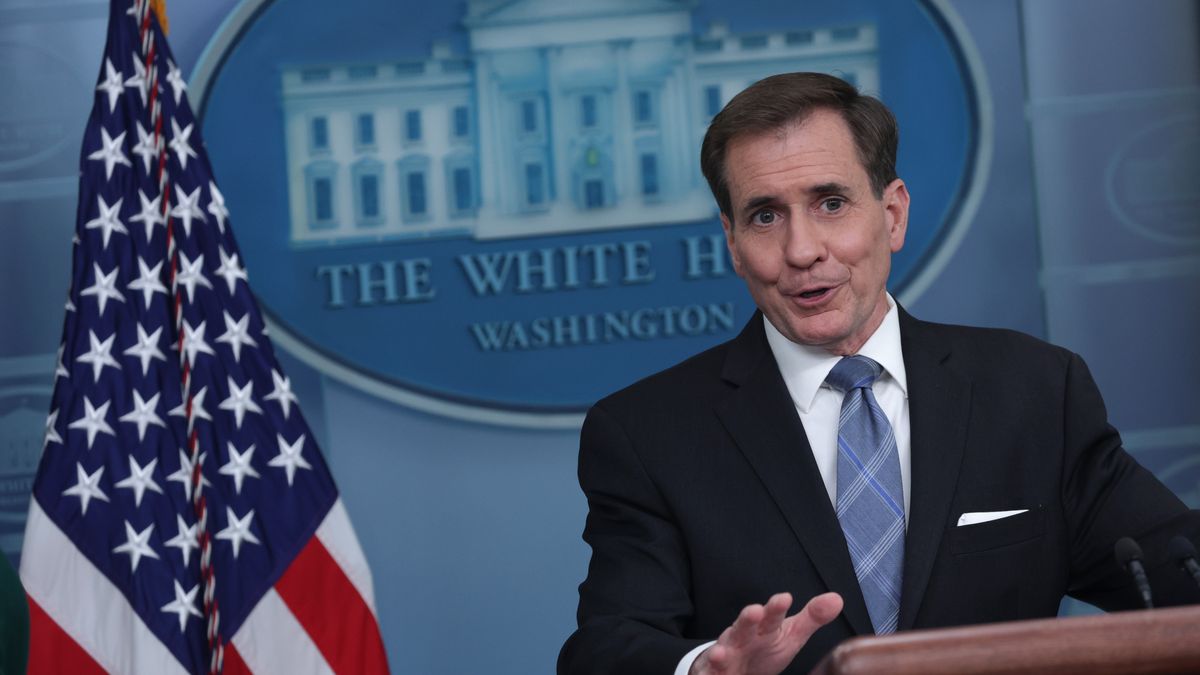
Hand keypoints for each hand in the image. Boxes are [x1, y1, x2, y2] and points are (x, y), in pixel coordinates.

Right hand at [689, 592, 842, 674]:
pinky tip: (711, 673)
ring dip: (721, 652)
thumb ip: (812, 618)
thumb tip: (836, 599)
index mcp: (764, 628)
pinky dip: (709, 673)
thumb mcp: (790, 634)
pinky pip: (709, 673)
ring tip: (720, 653)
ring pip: (722, 651)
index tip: (784, 599)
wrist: (735, 666)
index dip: (776, 608)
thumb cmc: (764, 647)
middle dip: (747, 620)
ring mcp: (727, 654)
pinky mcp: (714, 672)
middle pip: (744, 627)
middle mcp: (743, 637)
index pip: (771, 616)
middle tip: (753, 611)